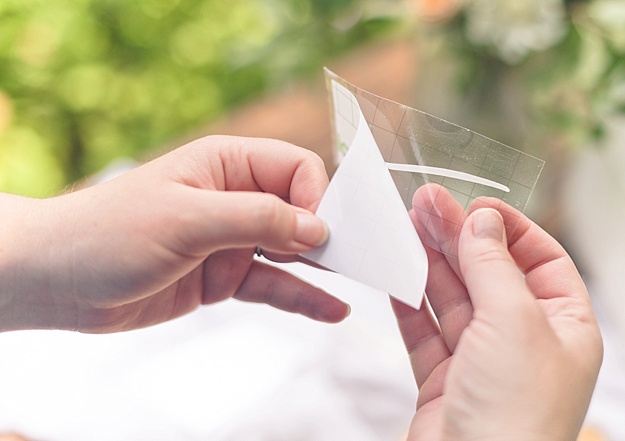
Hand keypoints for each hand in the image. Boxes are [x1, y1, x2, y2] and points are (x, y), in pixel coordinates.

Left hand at [0, 136, 348, 331]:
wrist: (59, 282)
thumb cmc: (111, 233)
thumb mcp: (188, 220)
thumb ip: (256, 220)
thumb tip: (319, 228)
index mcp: (227, 164)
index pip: (295, 168)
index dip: (316, 196)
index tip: (322, 231)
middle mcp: (234, 198)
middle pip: (300, 209)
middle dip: (329, 232)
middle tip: (359, 259)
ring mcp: (231, 240)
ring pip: (291, 251)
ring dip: (323, 267)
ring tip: (362, 281)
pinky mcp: (224, 277)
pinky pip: (272, 285)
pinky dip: (302, 297)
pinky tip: (332, 311)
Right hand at [393, 185, 602, 440]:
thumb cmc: (515, 415)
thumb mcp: (513, 321)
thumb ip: (493, 265)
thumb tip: (483, 219)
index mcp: (563, 326)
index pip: (541, 260)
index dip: (508, 228)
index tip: (473, 205)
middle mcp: (524, 341)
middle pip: (488, 273)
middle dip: (457, 237)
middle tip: (425, 203)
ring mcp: (482, 360)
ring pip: (452, 298)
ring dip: (428, 262)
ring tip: (404, 226)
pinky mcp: (444, 379)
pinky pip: (425, 330)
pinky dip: (408, 301)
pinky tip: (396, 273)